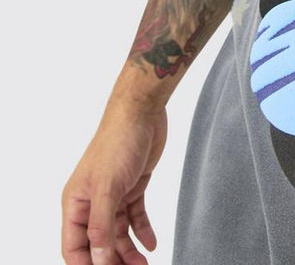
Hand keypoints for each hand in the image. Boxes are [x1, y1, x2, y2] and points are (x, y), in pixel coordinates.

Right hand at [61, 96, 167, 263]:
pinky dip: (143, 230)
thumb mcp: (108, 187)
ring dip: (129, 250)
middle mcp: (91, 202)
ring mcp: (113, 194)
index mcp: (75, 203)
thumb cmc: (117, 142)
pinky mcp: (133, 186)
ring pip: (118, 232)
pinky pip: (135, 216)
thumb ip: (102, 225)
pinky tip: (151, 244)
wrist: (141, 112)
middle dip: (111, 261)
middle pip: (98, 243)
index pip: (74, 247)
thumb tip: (98, 260)